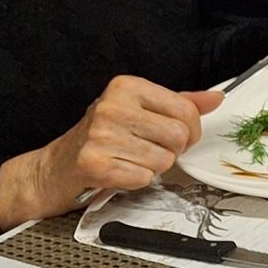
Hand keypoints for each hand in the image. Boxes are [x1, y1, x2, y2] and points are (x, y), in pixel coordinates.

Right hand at [0, 77, 223, 225]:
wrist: (51, 170)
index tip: (177, 137)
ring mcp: (100, 134)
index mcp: (126, 86)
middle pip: (178, 136)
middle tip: (148, 151)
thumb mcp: (137, 111)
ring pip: (163, 160)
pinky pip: (142, 178)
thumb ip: (179, 103)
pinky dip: (135, 181)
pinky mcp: (93, 163)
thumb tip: (215, 98)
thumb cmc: (97, 139)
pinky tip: (118, 172)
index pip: (186, 110)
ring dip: (152, 168)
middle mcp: (112, 106)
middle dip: (171, 151)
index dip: (190, 131)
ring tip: (129, 160)